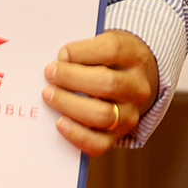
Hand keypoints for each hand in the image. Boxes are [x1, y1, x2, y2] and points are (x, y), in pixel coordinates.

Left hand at [41, 30, 159, 155]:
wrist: (134, 83)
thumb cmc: (111, 61)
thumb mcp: (106, 44)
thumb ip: (85, 50)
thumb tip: (59, 62)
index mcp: (136, 57)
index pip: (112, 50)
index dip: (83, 52)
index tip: (62, 53)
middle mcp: (138, 88)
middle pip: (108, 83)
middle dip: (72, 78)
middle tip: (50, 73)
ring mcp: (130, 114)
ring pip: (102, 115)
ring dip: (70, 104)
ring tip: (49, 94)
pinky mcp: (118, 136)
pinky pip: (99, 144)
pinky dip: (77, 135)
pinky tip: (60, 122)